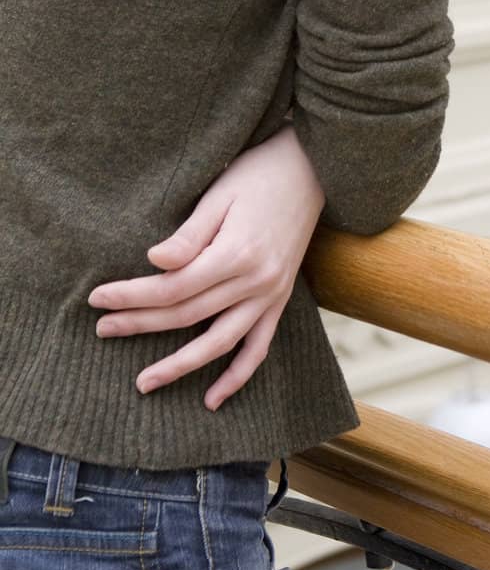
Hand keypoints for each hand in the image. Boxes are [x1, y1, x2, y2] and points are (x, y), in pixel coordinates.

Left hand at [88, 124, 324, 410]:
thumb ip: (189, 236)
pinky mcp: (280, 299)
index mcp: (237, 253)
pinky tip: (213, 399)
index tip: (98, 299)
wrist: (311, 170)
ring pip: (220, 342)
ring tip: (143, 383)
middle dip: (140, 324)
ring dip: (180, 366)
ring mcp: (271, 294)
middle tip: (102, 330)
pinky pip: (259, 347)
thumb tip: (154, 263)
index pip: (173, 287)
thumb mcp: (219, 195)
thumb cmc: (258, 175)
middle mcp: (256, 281)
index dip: (133, 296)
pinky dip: (237, 376)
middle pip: (187, 315)